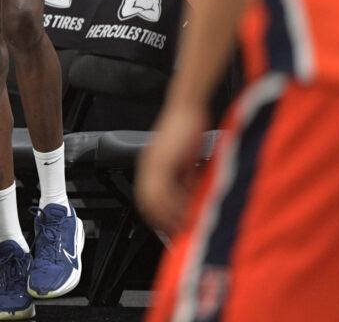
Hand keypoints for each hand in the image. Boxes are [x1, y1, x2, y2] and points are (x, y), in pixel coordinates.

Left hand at [136, 101, 207, 235]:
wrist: (187, 108)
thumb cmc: (188, 129)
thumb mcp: (186, 159)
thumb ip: (185, 177)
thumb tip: (190, 196)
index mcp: (151, 166)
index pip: (148, 199)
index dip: (157, 215)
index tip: (169, 227)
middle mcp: (147, 167)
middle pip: (148, 203)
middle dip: (163, 220)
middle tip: (177, 231)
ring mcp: (152, 165)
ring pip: (155, 200)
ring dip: (170, 215)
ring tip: (185, 225)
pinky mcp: (161, 162)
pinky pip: (164, 190)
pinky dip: (175, 204)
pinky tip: (186, 210)